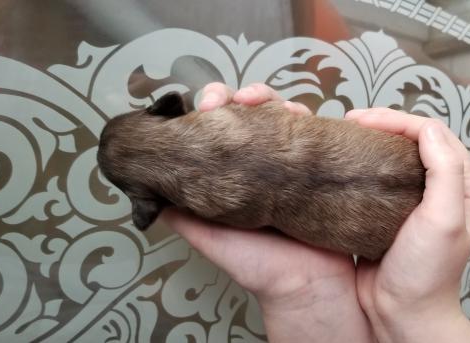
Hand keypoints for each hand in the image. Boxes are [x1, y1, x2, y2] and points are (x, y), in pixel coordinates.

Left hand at [160, 82, 372, 342]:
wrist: (305, 283)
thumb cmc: (259, 264)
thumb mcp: (207, 234)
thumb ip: (181, 211)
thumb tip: (147, 186)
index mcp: (237, 175)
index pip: (222, 130)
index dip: (213, 110)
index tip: (205, 107)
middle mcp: (265, 164)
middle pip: (254, 114)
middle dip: (242, 97)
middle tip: (231, 102)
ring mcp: (294, 162)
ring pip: (284, 115)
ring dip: (273, 101)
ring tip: (266, 104)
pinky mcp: (322, 164)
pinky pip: (317, 130)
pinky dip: (311, 115)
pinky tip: (304, 113)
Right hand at [347, 108, 469, 342]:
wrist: (403, 313)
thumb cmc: (427, 273)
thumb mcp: (444, 220)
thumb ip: (445, 171)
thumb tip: (428, 129)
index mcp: (463, 183)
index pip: (431, 132)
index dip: (398, 120)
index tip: (364, 121)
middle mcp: (442, 186)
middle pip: (413, 138)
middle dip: (383, 123)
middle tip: (351, 122)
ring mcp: (415, 198)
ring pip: (395, 154)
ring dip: (372, 140)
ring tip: (345, 136)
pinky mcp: (391, 211)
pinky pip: (378, 177)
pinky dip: (362, 164)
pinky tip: (345, 163)